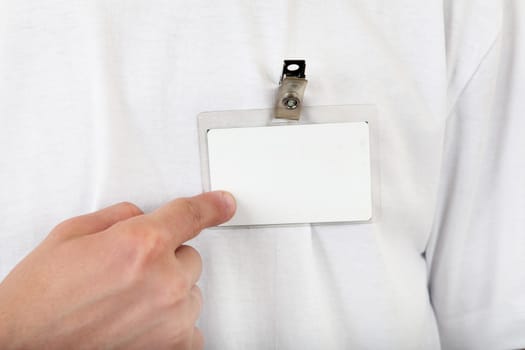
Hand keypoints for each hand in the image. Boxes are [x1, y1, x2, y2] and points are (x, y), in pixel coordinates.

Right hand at [0, 191, 235, 348]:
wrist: (22, 345)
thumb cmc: (40, 298)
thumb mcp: (72, 234)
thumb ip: (119, 218)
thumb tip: (142, 216)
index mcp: (142, 244)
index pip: (191, 214)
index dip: (211, 206)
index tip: (224, 204)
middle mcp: (164, 281)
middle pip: (189, 256)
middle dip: (164, 260)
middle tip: (127, 274)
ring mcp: (172, 318)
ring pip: (188, 290)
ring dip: (167, 292)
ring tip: (124, 303)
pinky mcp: (173, 347)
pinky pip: (189, 324)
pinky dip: (170, 323)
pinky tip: (139, 323)